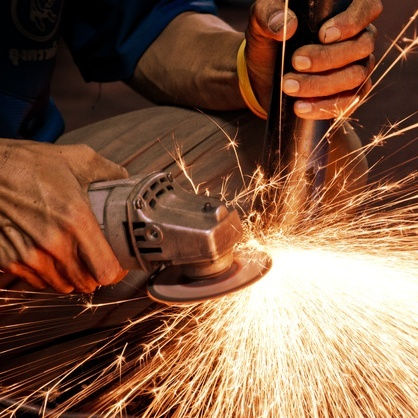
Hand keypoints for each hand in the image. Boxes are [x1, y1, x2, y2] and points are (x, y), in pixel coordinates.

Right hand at [0, 140, 128, 292]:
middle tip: (97, 261)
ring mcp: (29, 255)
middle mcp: (53, 243)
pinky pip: (38, 282)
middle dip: (96, 275)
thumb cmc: (29, 163)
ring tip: (75, 260)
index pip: (106, 269)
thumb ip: (109, 172)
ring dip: (73, 277)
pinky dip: (49, 275)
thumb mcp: (78, 158)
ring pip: (63, 286)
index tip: (118, 264)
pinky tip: (51, 258)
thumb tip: (125, 179)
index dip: (117, 271)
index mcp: (76, 220)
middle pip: (87, 284)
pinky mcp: (8, 260)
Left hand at [245, 0, 381, 118]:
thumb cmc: (268, 43)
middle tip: (295, 62)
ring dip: (321, 84)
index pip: (366, 8)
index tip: (323, 35)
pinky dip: (323, 107)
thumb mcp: (260, 24)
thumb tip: (287, 26)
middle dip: (327, 58)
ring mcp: (357, 68)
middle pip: (361, 46)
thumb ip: (268, 15)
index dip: (352, 21)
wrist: (262, 79)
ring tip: (288, 86)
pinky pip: (348, 103)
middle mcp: (358, 39)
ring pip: (355, 77)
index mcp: (344, 12)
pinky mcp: (348, 96)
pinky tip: (300, 107)